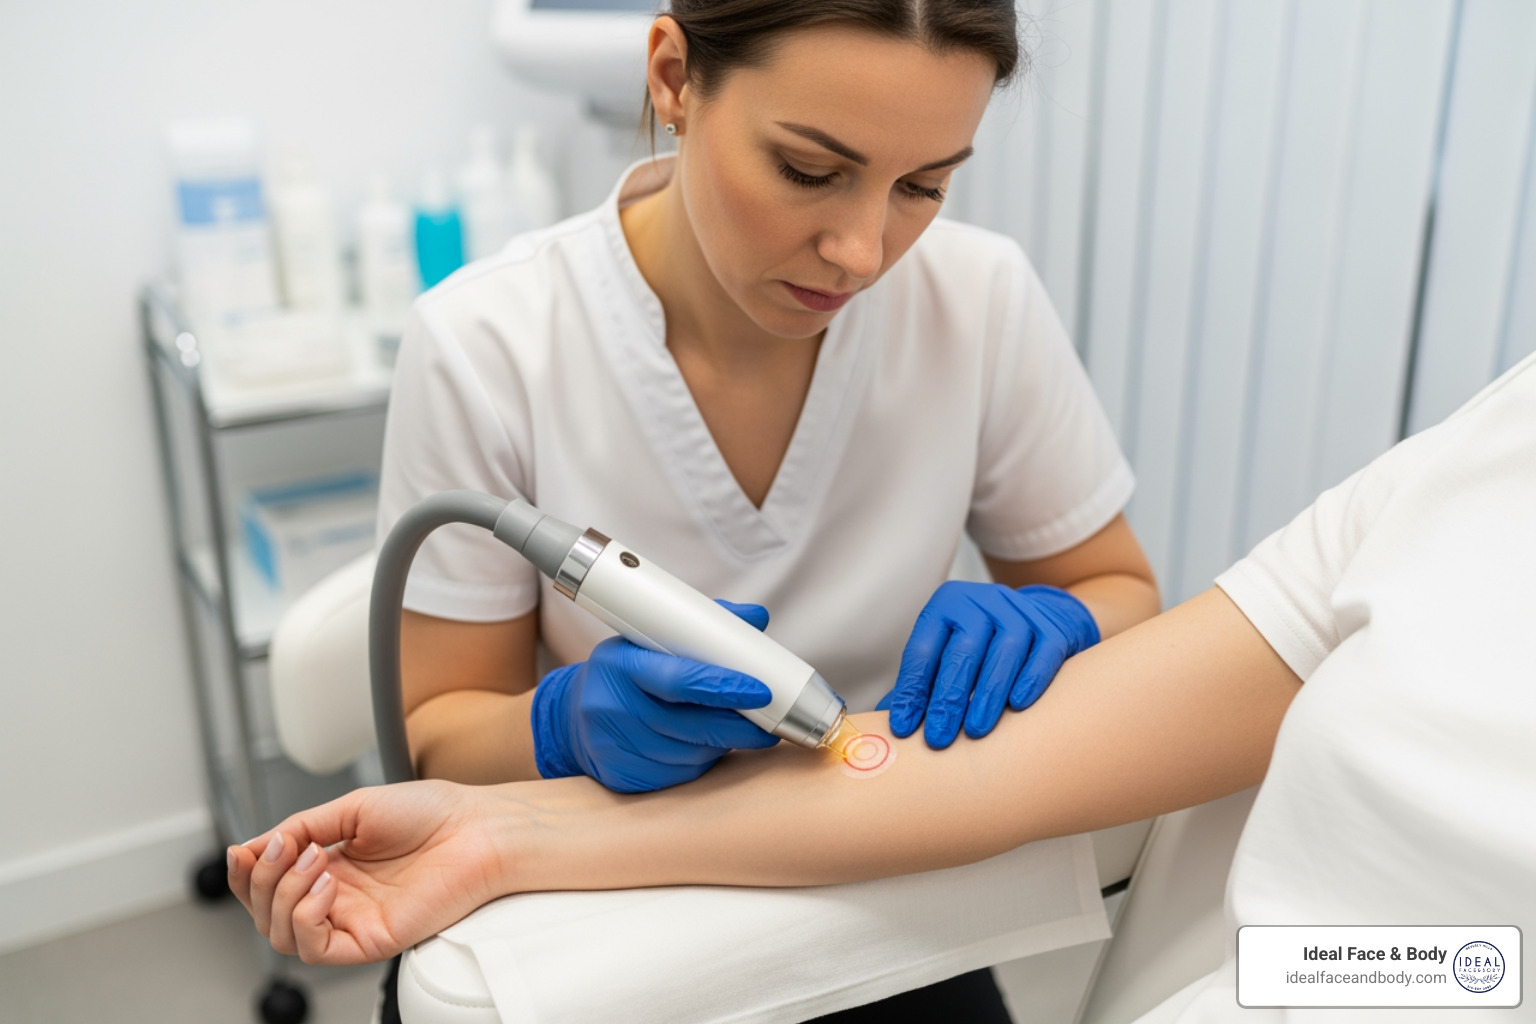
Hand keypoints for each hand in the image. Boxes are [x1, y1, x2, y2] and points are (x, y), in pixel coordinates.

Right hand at [228, 780, 502, 964]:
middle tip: (285, 847)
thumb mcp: (353, 808)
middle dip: (259, 881)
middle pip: (265, 912)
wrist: (477, 827)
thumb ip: (302, 827)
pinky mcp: (370, 940)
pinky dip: (306, 918)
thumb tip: (252, 846)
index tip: (242, 850)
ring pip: (282, 935)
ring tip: (314, 859)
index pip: (267, 884)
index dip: (245, 872)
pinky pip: (315, 949)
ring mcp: (352, 920)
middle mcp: (337, 896)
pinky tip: (326, 886)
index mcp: (330, 865)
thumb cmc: (431, 813)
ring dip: (282, 896)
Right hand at [531, 600, 778, 792]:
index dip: (725, 687)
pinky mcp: (618, 775)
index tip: (762, 691)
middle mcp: (610, 706)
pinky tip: (707, 751)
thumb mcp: (650, 641)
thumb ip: (703, 629)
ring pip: (687, 754)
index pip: (680, 679)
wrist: (572, 717)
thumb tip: (757, 617)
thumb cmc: (625, 674)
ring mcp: (611, 745)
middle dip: (737, 726)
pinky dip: (699, 764)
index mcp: (620, 664)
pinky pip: (675, 776)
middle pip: (690, 724)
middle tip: (770, 724)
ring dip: (722, 746)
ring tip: (740, 733)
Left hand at [878, 582, 1098, 747]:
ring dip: (988, 693)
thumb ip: (921, 684)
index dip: (912, 690)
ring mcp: (1019, 611)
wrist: (1040, 618)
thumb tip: (890, 724)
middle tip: (938, 738)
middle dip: (948, 697)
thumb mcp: (946, 651)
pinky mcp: (1052, 627)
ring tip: (975, 731)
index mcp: (946, 605)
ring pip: (1004, 650)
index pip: (923, 650)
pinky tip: (1017, 705)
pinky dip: (1031, 678)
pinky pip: (1043, 652)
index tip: (904, 728)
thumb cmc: (981, 645)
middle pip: (962, 650)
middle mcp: (981, 601)